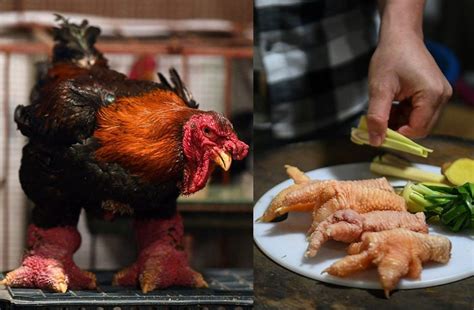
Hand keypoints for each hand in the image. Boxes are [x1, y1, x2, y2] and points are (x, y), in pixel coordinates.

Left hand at [367, 1, 451, 145]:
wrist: (400, 37)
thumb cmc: (390, 57)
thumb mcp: (380, 88)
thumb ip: (377, 116)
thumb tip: (375, 141)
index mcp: (432, 95)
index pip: (418, 129)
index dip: (398, 134)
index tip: (379, 131)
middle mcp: (442, 96)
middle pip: (421, 127)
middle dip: (399, 128)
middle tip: (379, 120)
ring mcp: (440, 94)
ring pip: (419, 122)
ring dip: (400, 121)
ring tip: (385, 108)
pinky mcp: (434, 93)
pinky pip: (420, 113)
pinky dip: (404, 114)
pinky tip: (392, 104)